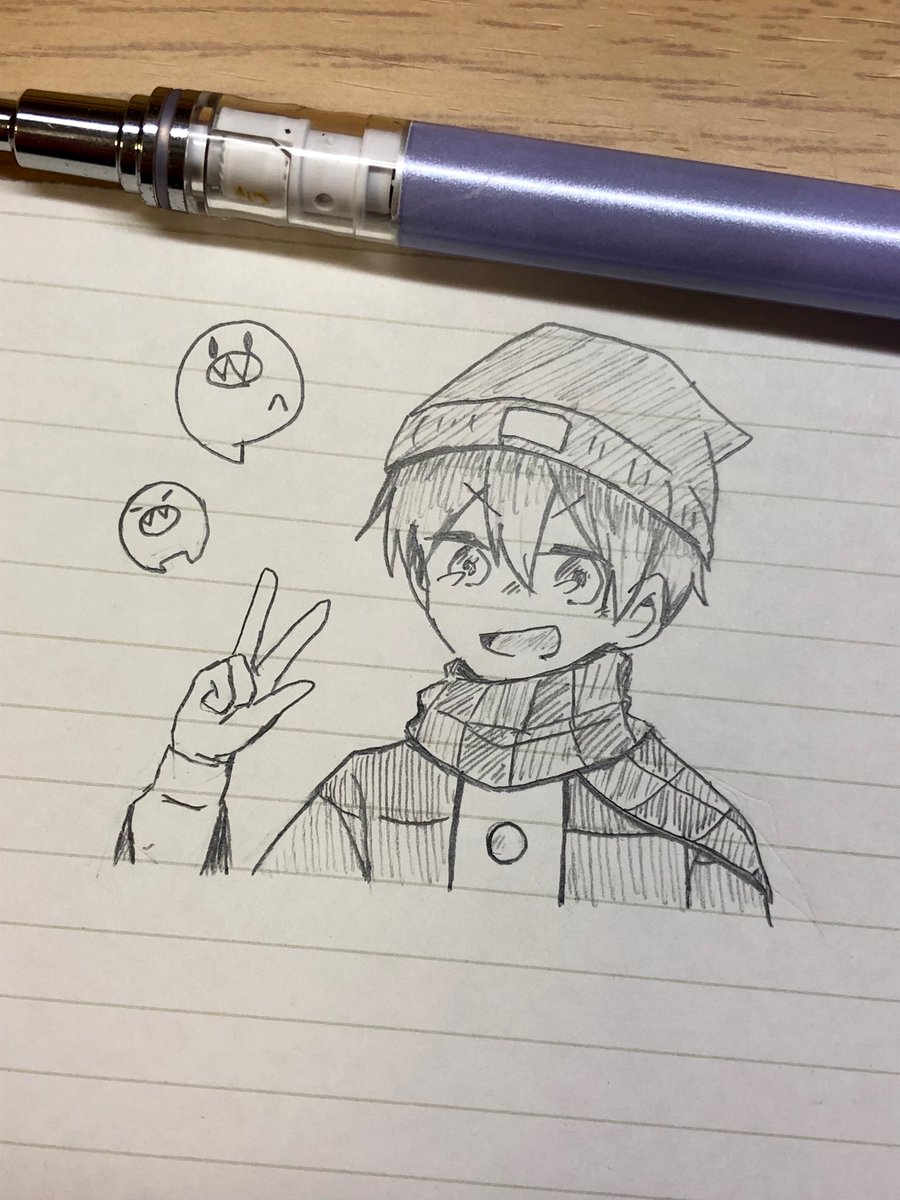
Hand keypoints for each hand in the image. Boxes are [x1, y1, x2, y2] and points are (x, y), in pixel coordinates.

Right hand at [171, 568, 329, 764]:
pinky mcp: (209, 672)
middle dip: (262, 600)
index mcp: (266, 680)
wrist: (197, 747)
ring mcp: (226, 668)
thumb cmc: (230, 738)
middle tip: (270, 571)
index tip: (323, 606)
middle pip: (255, 629)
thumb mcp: (259, 722)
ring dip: (236, 695)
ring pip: (241, 666)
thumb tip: (309, 682)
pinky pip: (223, 677)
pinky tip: (211, 705)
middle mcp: (247, 669)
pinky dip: (219, 697)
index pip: (288, 649)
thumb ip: (281, 701)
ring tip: (226, 710)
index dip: (305, 628)